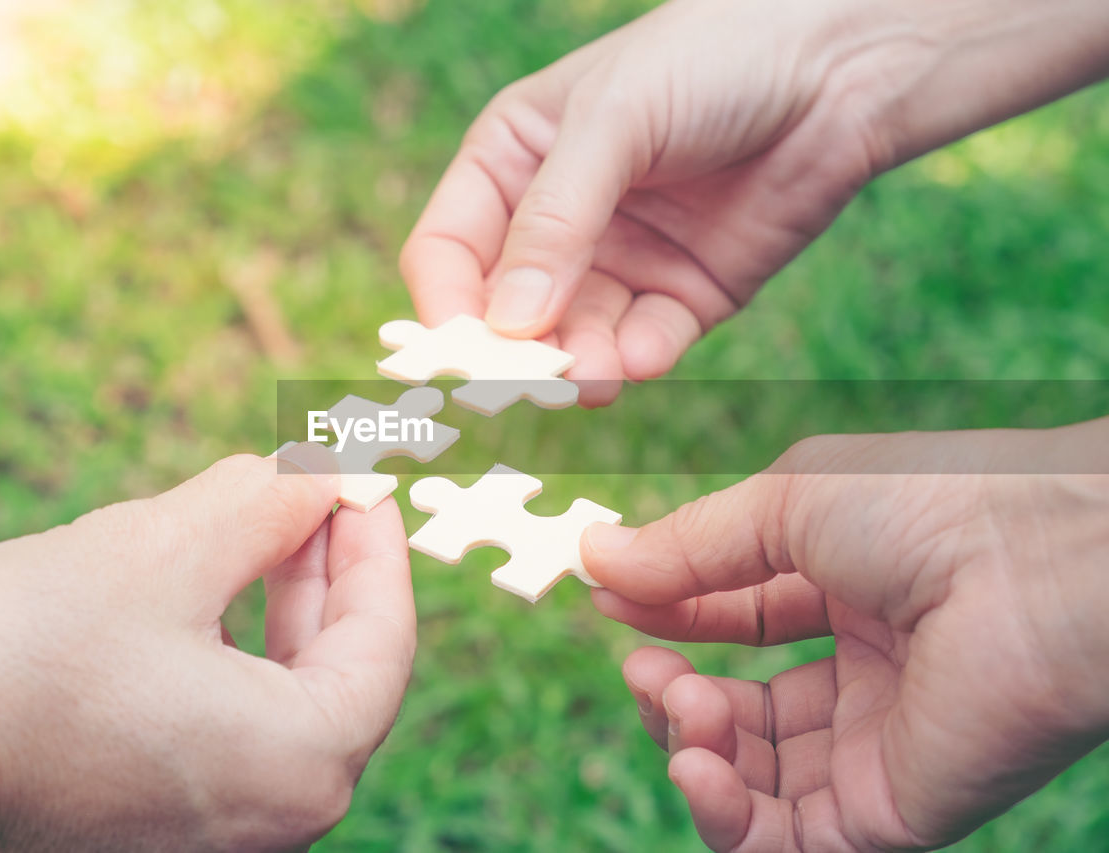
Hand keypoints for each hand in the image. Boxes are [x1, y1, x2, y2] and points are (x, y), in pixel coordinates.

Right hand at [0, 452, 415, 851]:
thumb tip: (324, 473)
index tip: (364, 482)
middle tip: (317, 491)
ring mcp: (212, 835)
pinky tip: (209, 586)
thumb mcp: (165, 548)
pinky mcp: (155, 826)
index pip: (385, 643)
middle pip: (341, 674)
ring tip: (266, 522)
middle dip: (329, 571)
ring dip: (280, 605)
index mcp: (302, 767)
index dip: (379, 547)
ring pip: (283, 699)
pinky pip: (228, 727)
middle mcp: (273, 822)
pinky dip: (232, 651)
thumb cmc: (15, 654)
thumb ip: (270, 506)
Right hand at [401, 0, 1108, 405]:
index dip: (445, 302)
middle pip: (508, 310)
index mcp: (513, 161)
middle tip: (530, 383)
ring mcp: (620, 263)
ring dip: (579, 365)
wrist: (841, 67)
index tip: (459, 350)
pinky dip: (640, 358)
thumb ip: (556, 220)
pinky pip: (644, 344)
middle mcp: (557, 221)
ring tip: (592, 379)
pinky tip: (646, 358)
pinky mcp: (682, 296)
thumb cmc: (712, 60)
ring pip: (575, 338)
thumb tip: (504, 324)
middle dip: (516, 350)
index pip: (448, 250)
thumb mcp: (616, 120)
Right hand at [581, 419, 1108, 849]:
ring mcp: (881, 749)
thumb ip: (689, 549)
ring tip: (680, 703)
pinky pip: (787, 841)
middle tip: (647, 670)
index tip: (608, 604)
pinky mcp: (892, 812)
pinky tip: (696, 765)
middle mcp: (871, 678)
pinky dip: (723, 816)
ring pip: (755, 784)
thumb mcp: (785, 504)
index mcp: (856, 593)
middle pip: (741, 713)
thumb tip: (594, 560)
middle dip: (675, 694)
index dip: (671, 616)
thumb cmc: (928, 504)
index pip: (742, 619)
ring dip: (692, 747)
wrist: (1034, 563)